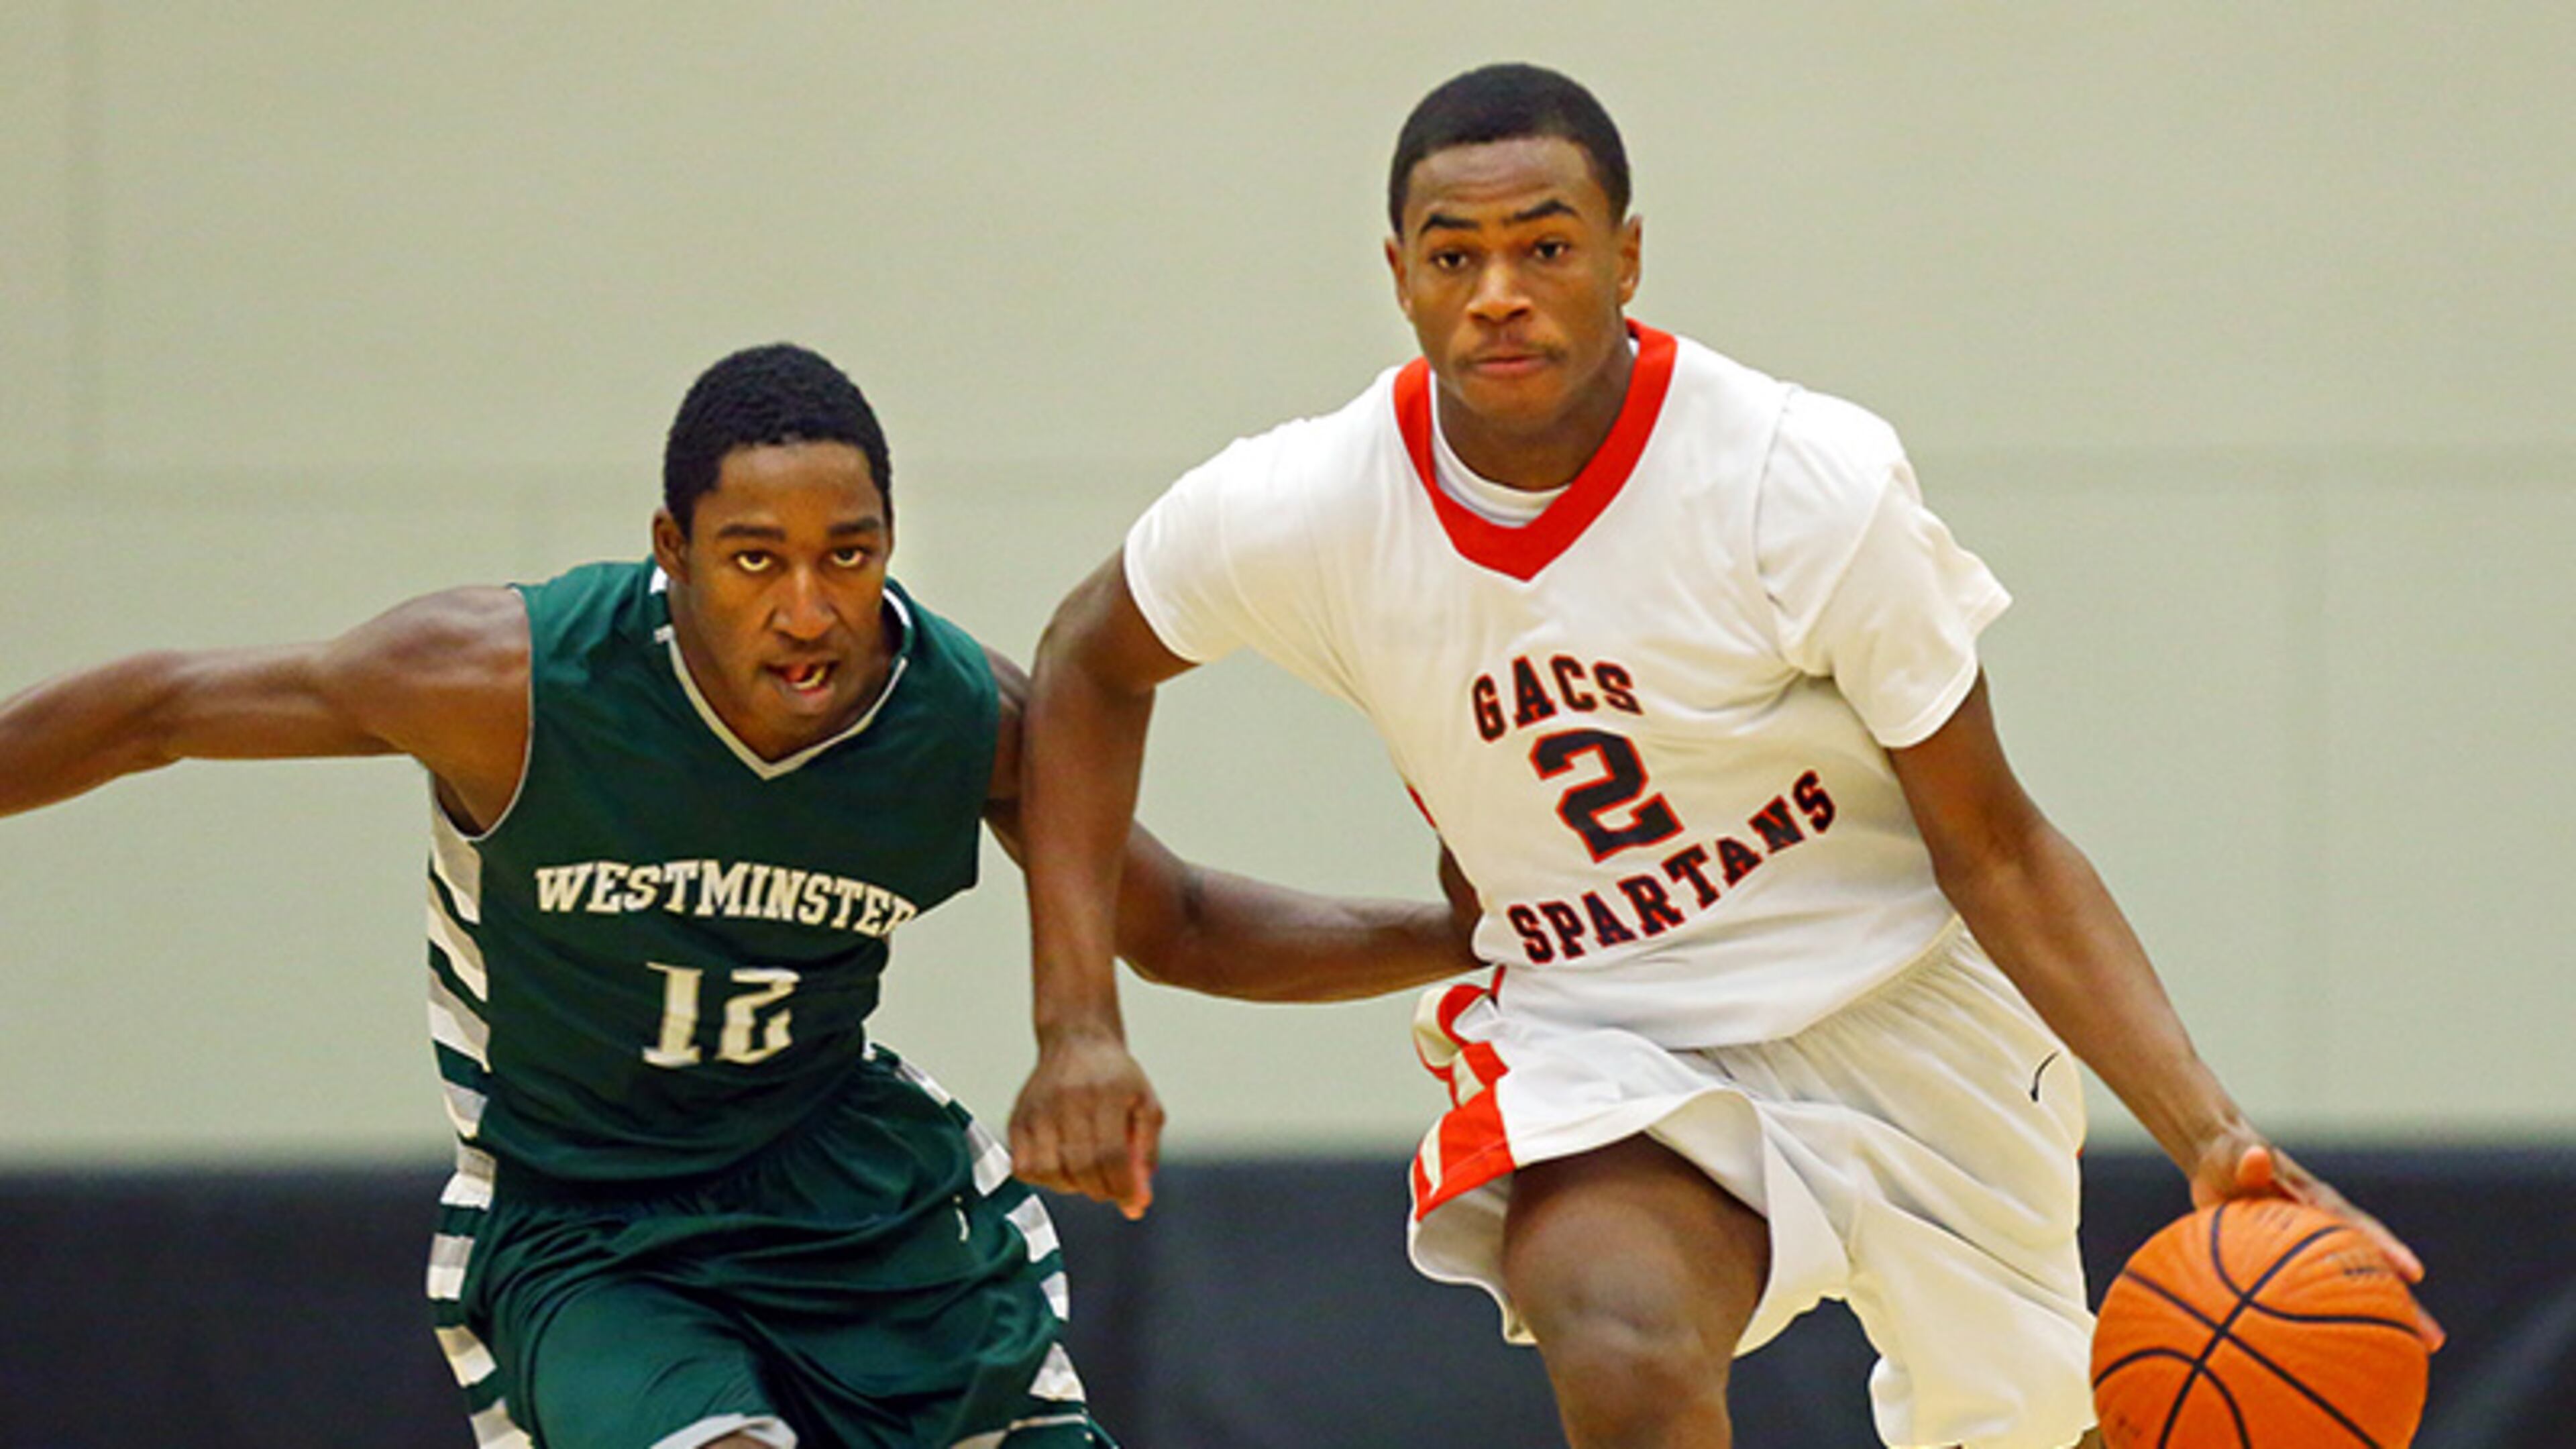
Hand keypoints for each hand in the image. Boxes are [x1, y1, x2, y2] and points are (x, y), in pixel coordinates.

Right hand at [1008, 1026, 1164, 1220]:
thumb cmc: (1116, 1079)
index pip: (1111, 1155)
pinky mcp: (1018, 1117)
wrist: (1077, 1041)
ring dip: (1072, 1186)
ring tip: (1086, 1173)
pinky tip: (1060, 1165)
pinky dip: (1044, 1177)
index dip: (1122, 1188)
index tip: (1131, 1203)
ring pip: (1049, 1171)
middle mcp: (1068, 1099)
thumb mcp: (1146, 1106)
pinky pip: (1024, 1167)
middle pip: (1081, 1167)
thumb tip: (1137, 1201)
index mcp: (1106, 1093)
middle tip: (1110, 1188)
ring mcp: (1038, 1108)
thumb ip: (1145, 1154)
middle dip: (1101, 1190)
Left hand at [2188, 1139, 2442, 1349]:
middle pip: (2373, 1269)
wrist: (2219, 1160)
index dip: (2385, 1248)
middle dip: (2404, 1302)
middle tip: (2433, 1339)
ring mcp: (2317, 1247)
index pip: (2357, 1227)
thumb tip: (2257, 1155)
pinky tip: (2340, 1354)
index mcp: (2316, 1200)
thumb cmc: (2228, 1157)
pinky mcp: (2298, 1262)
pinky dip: (2336, 1318)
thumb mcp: (2235, 1156)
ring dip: (2384, 1318)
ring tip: (2414, 1356)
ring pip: (2356, 1287)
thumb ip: (2248, 1162)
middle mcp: (2328, 1225)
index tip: (2414, 1274)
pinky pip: (2322, 1293)